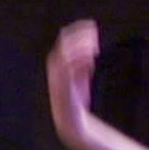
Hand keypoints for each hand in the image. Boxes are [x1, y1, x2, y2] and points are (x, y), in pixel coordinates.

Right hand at [47, 21, 101, 137]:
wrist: (72, 124)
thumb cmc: (76, 102)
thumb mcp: (80, 80)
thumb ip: (82, 66)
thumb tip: (90, 53)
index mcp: (56, 66)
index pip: (64, 41)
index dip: (77, 31)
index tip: (90, 25)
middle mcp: (54, 70)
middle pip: (64, 45)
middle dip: (78, 37)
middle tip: (93, 31)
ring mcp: (58, 80)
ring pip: (65, 56)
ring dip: (80, 48)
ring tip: (93, 45)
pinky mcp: (64, 89)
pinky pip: (69, 70)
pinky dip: (79, 62)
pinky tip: (91, 60)